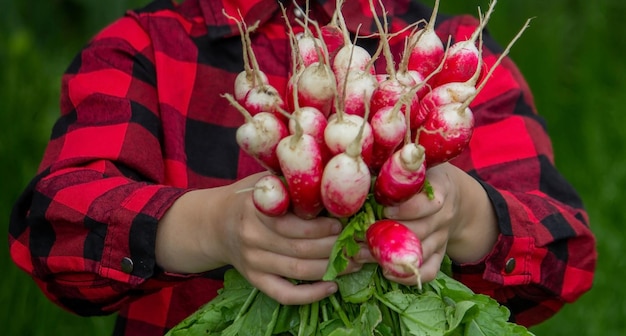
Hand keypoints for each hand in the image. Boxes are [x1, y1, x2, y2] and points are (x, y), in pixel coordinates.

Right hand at [157, 172, 358, 304]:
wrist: (214, 223)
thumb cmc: (250, 198)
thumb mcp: (265, 181)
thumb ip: (292, 182)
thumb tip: (334, 178)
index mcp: (255, 209)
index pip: (294, 223)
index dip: (323, 226)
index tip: (346, 223)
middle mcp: (252, 238)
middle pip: (301, 249)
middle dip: (337, 248)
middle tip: (363, 245)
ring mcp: (253, 262)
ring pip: (299, 271)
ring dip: (332, 269)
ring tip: (357, 263)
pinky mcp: (255, 280)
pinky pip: (284, 294)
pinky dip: (310, 295)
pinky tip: (332, 287)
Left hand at [355, 163, 497, 285]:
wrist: (456, 197)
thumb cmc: (427, 177)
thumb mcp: (420, 166)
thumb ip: (400, 168)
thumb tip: (366, 164)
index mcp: (441, 191)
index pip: (428, 205)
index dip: (406, 210)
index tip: (384, 210)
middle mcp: (444, 217)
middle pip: (420, 232)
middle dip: (387, 235)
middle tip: (359, 235)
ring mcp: (442, 238)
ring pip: (420, 254)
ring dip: (388, 256)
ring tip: (360, 253)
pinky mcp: (439, 254)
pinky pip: (429, 272)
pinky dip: (408, 276)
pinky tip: (385, 271)